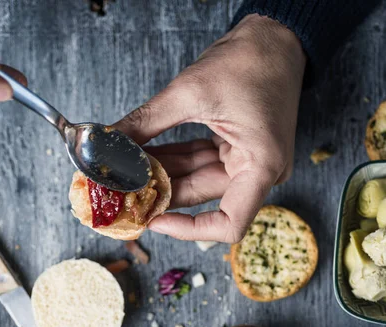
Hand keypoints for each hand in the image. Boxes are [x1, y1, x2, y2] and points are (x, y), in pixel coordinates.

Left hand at [114, 15, 305, 242]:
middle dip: (159, 194)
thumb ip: (147, 122)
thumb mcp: (191, 92)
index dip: (188, 229)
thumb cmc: (251, 60)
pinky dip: (171, 159)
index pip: (229, 224)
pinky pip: (197, 161)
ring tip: (122, 171)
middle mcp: (258, 171)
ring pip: (195, 178)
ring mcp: (246, 160)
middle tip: (120, 192)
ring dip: (160, 174)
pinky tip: (140, 156)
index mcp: (262, 166)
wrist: (275, 37)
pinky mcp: (234, 148)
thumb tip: (109, 142)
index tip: (152, 219)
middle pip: (202, 197)